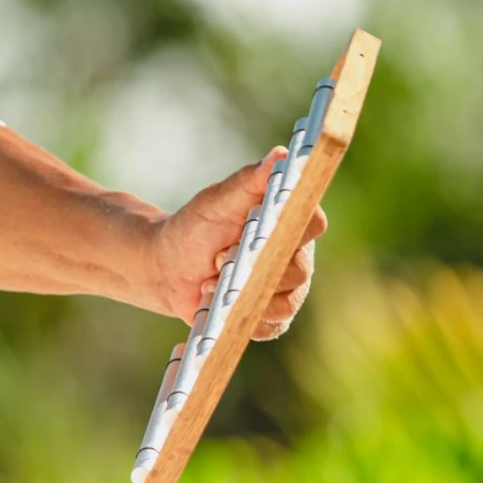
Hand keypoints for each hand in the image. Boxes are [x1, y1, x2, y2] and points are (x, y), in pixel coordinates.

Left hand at [154, 149, 326, 340]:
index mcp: (289, 220)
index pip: (313, 223)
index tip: (256, 232)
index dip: (291, 230)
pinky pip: (271, 326)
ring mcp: (286, 288)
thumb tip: (280, 156)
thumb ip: (248, 181)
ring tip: (211, 284)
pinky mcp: (271, 316)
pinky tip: (217, 305)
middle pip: (300, 270)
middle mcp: (295, 253)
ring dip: (245, 297)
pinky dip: (241, 318)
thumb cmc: (194, 227)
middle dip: (255, 269)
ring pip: (287, 303)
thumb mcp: (216, 201)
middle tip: (220, 260)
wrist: (168, 268)